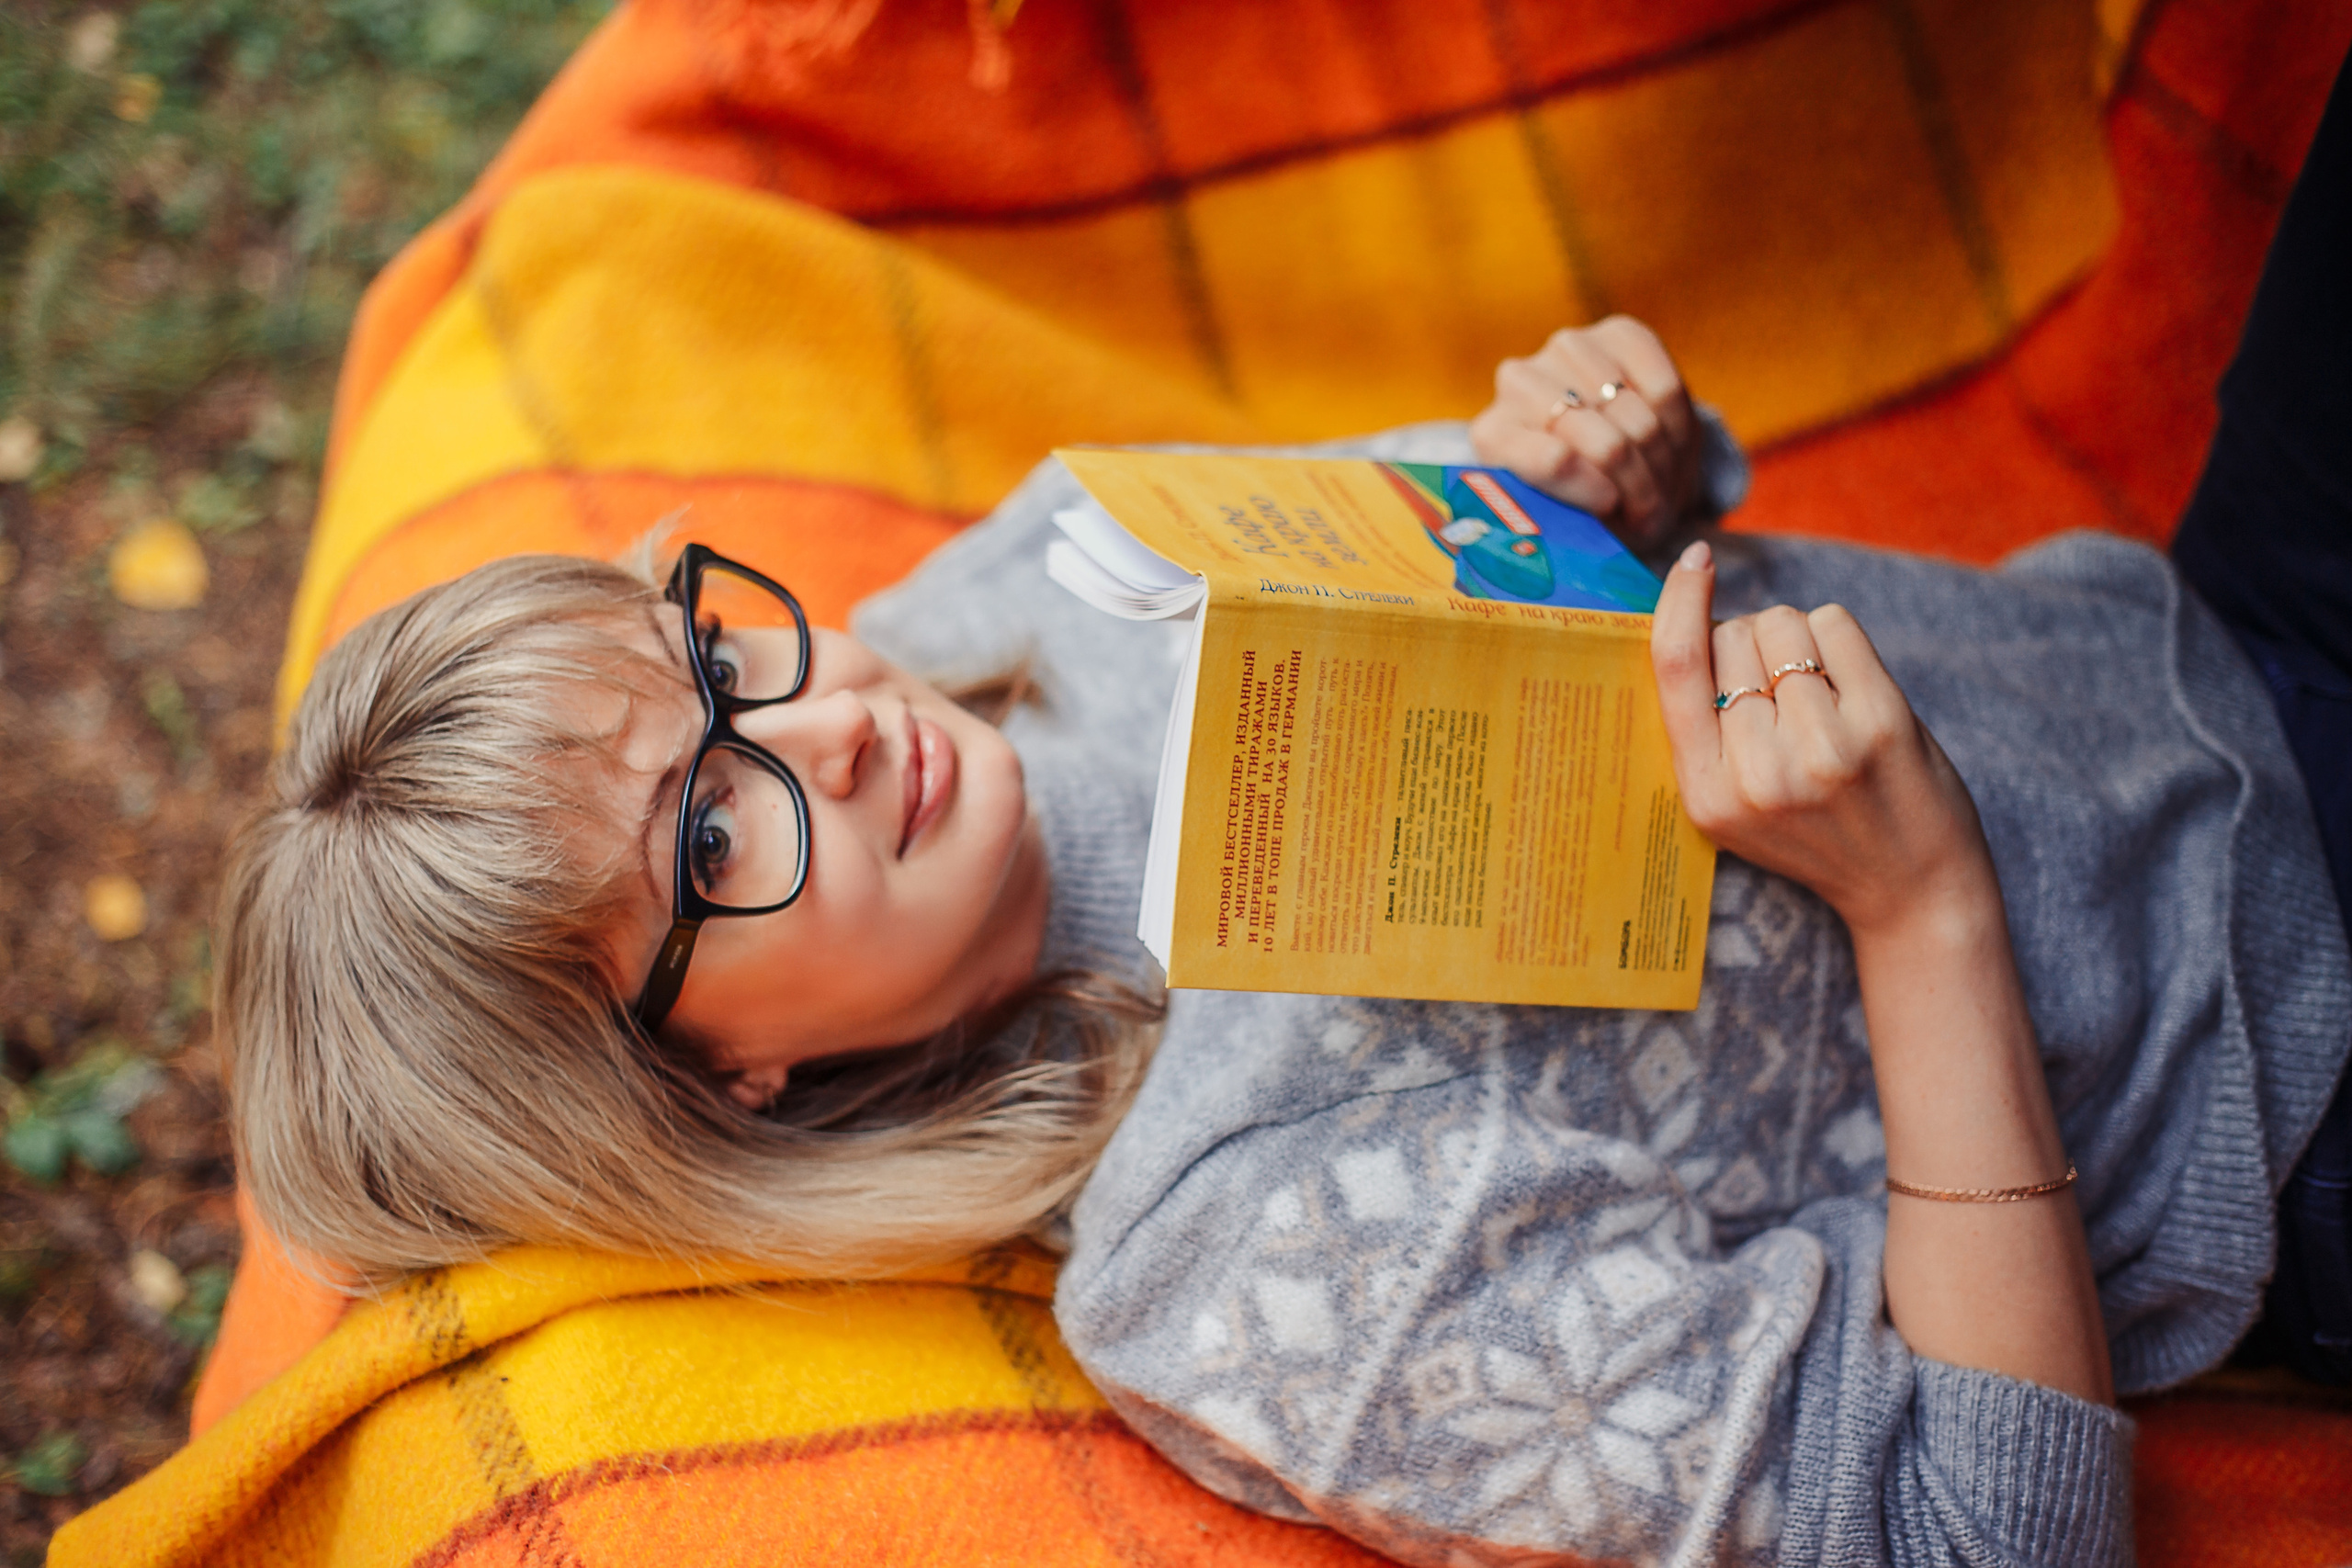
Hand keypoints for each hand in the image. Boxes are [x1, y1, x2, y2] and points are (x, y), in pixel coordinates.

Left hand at [1470, 315, 1700, 545]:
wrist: (1609, 456)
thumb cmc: (1584, 499)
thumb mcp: (1575, 524)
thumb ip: (1578, 516)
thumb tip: (1609, 499)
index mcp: (1494, 436)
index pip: (1551, 460)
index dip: (1592, 489)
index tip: (1612, 506)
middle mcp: (1517, 382)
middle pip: (1604, 443)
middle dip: (1637, 483)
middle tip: (1649, 508)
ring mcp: (1566, 350)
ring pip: (1637, 416)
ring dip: (1660, 458)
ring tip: (1661, 481)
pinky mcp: (1617, 332)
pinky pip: (1664, 386)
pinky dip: (1677, 424)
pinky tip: (1671, 441)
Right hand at [1648, 540, 1996, 938]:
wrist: (1912, 891)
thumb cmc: (1817, 835)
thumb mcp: (1732, 808)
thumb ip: (1703, 732)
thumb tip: (1689, 620)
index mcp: (1707, 795)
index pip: (1676, 668)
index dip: (1678, 601)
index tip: (1694, 561)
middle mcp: (1759, 772)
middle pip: (1731, 636)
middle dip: (1749, 643)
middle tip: (1781, 697)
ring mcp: (1822, 747)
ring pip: (1783, 626)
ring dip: (1797, 642)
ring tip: (1820, 698)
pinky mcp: (1880, 723)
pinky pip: (1834, 623)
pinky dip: (1837, 636)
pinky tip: (1851, 684)